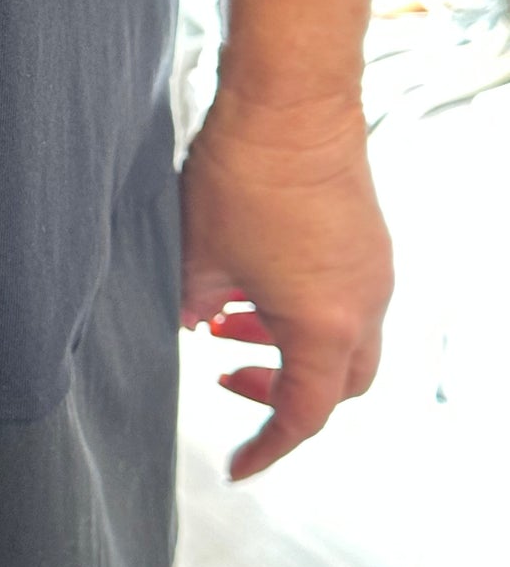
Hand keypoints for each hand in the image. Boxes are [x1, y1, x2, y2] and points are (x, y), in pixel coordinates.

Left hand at [178, 85, 393, 480]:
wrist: (290, 99)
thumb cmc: (245, 176)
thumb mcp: (198, 259)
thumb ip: (193, 309)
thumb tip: (194, 325)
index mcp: (325, 326)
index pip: (304, 416)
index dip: (268, 448)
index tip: (239, 467)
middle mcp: (364, 304)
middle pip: (337, 384)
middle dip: (282, 394)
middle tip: (226, 379)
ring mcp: (373, 269)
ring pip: (341, 339)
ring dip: (287, 346)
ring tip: (224, 323)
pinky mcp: (367, 238)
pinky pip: (344, 298)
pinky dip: (300, 309)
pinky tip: (250, 284)